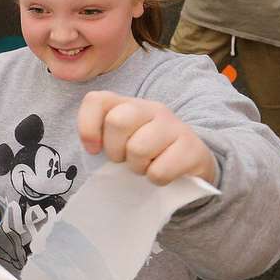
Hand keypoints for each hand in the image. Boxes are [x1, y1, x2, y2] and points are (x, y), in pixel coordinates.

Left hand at [77, 91, 216, 184]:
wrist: (189, 165)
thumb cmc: (145, 154)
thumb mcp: (118, 143)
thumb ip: (99, 139)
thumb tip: (92, 149)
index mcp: (127, 104)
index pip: (96, 100)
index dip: (87, 127)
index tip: (94, 149)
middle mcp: (151, 108)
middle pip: (117, 121)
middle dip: (115, 150)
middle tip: (124, 160)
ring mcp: (174, 125)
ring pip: (138, 149)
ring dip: (137, 167)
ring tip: (146, 166)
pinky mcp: (192, 147)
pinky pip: (159, 171)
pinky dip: (156, 179)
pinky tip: (163, 172)